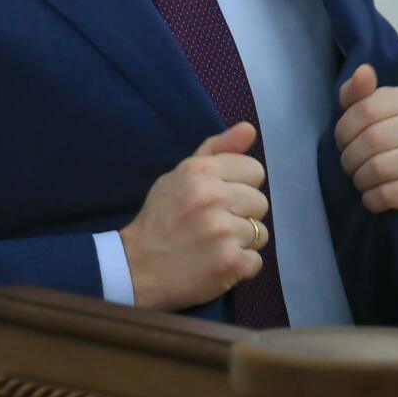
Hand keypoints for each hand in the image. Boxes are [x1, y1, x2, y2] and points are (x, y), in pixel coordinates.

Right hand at [119, 123, 268, 311]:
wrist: (136, 268)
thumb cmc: (161, 218)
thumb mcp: (180, 175)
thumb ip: (217, 150)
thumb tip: (250, 129)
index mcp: (200, 171)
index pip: (254, 171)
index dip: (240, 186)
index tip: (221, 199)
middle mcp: (212, 197)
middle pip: (260, 203)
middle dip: (242, 215)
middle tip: (214, 225)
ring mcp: (223, 232)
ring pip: (260, 233)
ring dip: (241, 242)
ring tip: (214, 245)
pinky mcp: (229, 263)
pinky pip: (256, 261)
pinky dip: (239, 266)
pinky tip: (216, 263)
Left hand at [335, 64, 397, 223]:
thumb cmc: (387, 143)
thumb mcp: (367, 114)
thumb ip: (358, 93)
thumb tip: (364, 72)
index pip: (366, 109)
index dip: (344, 130)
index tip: (342, 142)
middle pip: (374, 139)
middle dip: (351, 157)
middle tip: (350, 165)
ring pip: (381, 168)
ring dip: (361, 179)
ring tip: (362, 180)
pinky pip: (392, 193)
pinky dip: (373, 198)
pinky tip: (374, 196)